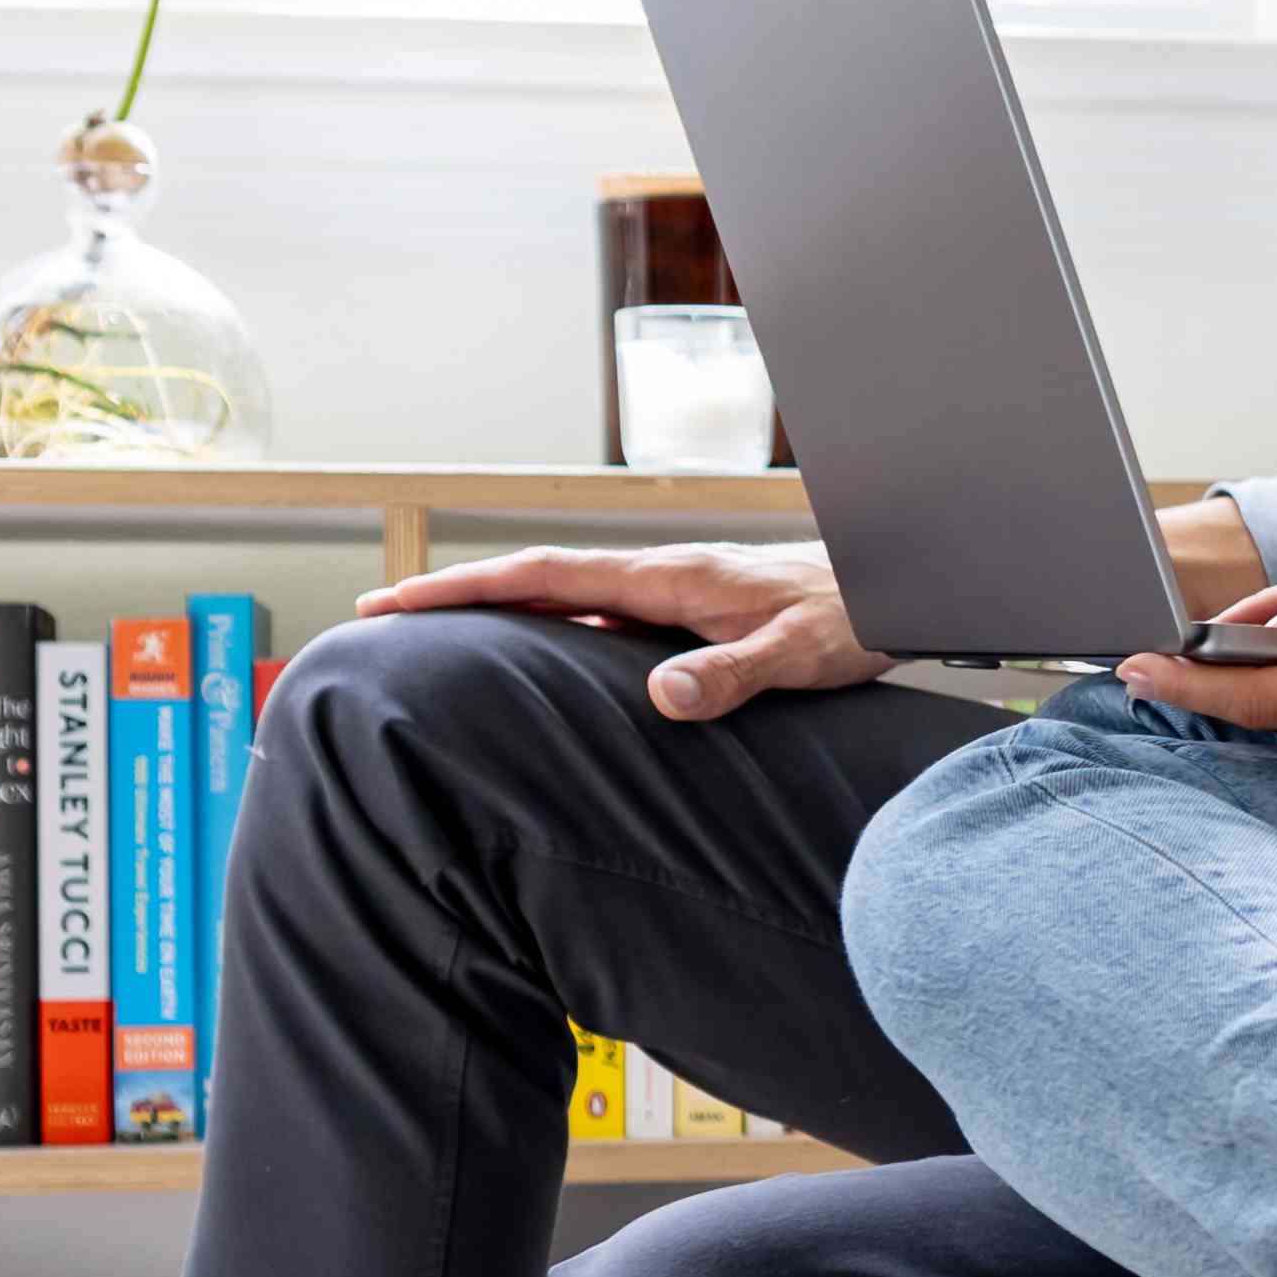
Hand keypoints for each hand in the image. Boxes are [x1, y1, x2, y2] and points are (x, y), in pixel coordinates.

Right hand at [363, 541, 875, 720]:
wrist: (899, 589)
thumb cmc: (853, 618)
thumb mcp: (795, 654)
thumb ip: (730, 675)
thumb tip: (658, 698)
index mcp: (666, 578)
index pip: (543, 578)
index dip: (464, 590)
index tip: (394, 602)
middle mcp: (657, 578)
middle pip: (535, 583)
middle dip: (455, 597)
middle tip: (377, 618)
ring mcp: (669, 595)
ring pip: (563, 600)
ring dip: (498, 613)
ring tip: (432, 641)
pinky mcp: (687, 615)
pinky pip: (598, 619)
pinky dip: (550, 631)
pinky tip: (535, 663)